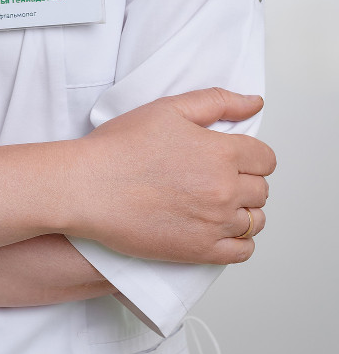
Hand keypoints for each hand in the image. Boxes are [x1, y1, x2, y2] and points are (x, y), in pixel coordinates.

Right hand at [71, 88, 274, 264]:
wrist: (88, 187)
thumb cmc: (121, 147)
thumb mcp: (168, 108)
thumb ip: (217, 101)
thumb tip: (254, 102)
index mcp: (220, 153)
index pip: (266, 159)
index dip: (252, 155)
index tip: (234, 157)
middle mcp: (224, 190)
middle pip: (261, 190)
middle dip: (245, 181)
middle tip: (217, 177)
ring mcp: (214, 224)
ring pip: (255, 221)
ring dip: (243, 211)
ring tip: (216, 202)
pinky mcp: (200, 251)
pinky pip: (242, 252)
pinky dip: (238, 242)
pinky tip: (218, 228)